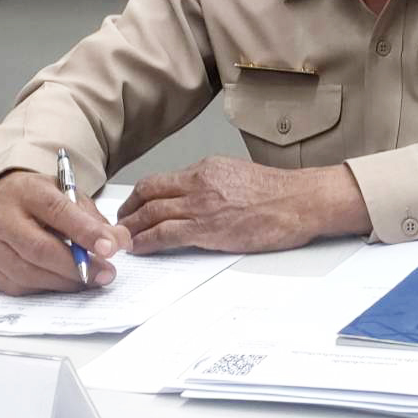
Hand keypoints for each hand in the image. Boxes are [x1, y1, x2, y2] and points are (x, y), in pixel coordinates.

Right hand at [0, 171, 130, 295]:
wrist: (4, 198)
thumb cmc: (40, 198)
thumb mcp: (69, 194)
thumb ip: (92, 218)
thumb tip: (119, 241)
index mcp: (27, 192)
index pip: (58, 213)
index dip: (86, 233)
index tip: (111, 248)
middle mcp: (2, 217)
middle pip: (40, 248)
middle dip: (78, 266)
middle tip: (106, 273)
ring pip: (29, 272)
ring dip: (65, 281)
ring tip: (91, 280)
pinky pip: (19, 286)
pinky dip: (46, 288)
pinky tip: (64, 282)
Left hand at [119, 156, 369, 254]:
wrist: (299, 201)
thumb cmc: (276, 192)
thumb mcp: (236, 175)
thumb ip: (210, 183)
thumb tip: (191, 196)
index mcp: (205, 169)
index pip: (159, 180)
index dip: (138, 196)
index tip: (130, 208)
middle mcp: (198, 183)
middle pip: (147, 194)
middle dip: (127, 212)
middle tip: (118, 226)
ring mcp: (201, 206)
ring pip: (151, 214)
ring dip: (131, 229)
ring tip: (121, 240)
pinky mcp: (208, 230)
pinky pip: (165, 235)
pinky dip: (147, 242)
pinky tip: (139, 248)